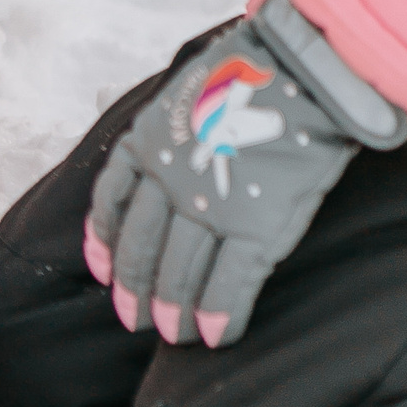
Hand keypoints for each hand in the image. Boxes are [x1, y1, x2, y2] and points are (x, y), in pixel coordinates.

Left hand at [85, 0, 406, 346]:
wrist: (305, 69)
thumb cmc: (256, 76)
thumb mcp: (189, 93)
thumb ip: (172, 131)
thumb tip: (169, 157)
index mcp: (149, 143)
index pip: (112, 202)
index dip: (105, 242)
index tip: (102, 272)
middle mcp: (169, 178)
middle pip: (141, 245)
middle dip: (134, 288)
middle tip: (133, 321)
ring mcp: (211, 205)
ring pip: (179, 270)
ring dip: (173, 310)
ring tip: (173, 335)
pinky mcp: (256, 226)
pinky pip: (229, 282)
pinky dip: (220, 314)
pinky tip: (217, 337)